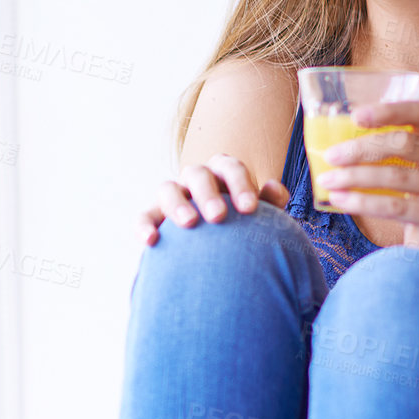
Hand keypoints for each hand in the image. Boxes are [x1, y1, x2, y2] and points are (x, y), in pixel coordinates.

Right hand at [136, 154, 289, 245]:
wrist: (220, 249)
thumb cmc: (244, 227)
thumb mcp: (259, 215)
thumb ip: (271, 202)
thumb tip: (274, 187)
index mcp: (222, 174)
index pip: (230, 168)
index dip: (240, 184)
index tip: (249, 209)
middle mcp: (196, 179)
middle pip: (198, 174)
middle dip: (208, 193)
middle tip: (219, 217)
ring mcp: (173, 195)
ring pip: (167, 189)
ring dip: (177, 204)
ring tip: (189, 224)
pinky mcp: (153, 216)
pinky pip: (144, 216)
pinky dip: (144, 225)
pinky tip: (151, 241)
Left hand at [316, 100, 418, 265]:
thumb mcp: (417, 169)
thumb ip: (393, 151)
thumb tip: (338, 142)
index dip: (389, 111)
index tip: (356, 115)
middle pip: (405, 144)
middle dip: (361, 148)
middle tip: (331, 156)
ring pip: (396, 176)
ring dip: (355, 176)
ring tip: (327, 180)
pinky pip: (394, 206)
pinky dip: (362, 202)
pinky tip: (339, 200)